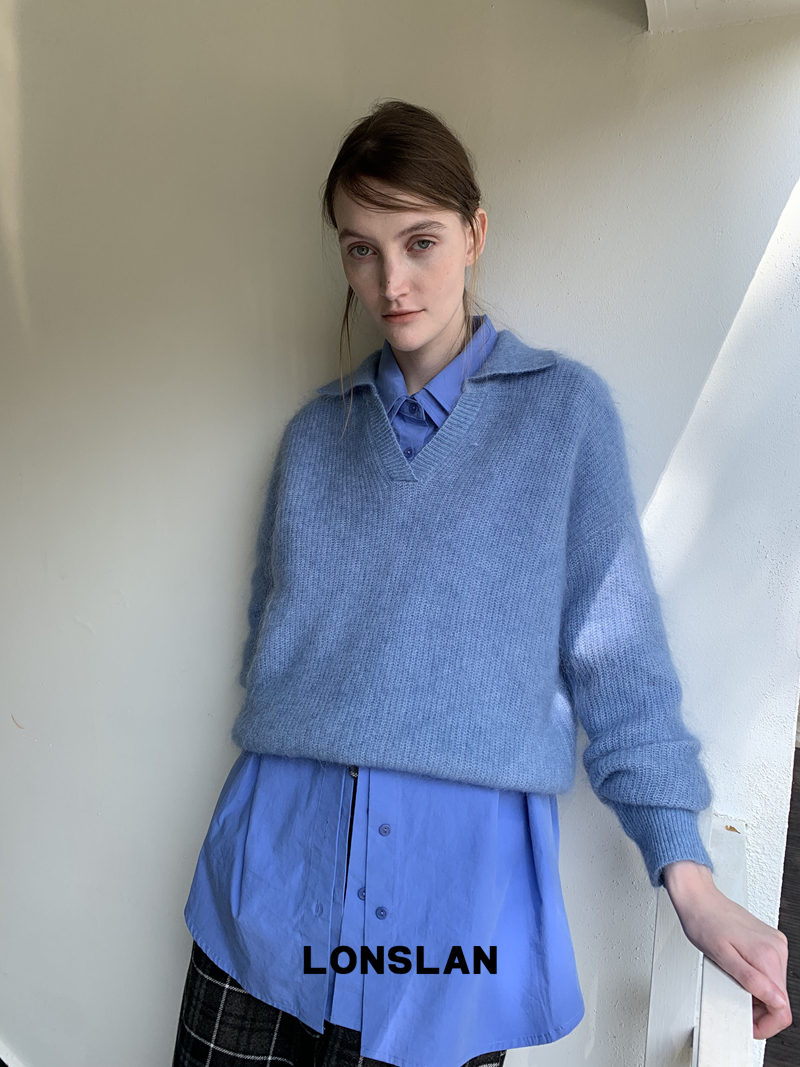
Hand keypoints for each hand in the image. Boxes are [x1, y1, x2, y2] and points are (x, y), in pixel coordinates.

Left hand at [662, 860, 791, 1039]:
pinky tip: (738, 970)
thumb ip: (751, 981)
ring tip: (733, 982)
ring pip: (776, 986)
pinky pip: (770, 970)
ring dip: (757, 993)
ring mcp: (775, 943)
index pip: (783, 1008)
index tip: (749, 1024)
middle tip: (734, 1000)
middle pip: (780, 999)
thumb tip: (776, 1001)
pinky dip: (756, 978)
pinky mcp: (770, 941)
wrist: (698, 898)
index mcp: (767, 955)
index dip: (766, 1024)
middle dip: (759, 1008)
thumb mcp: (721, 958)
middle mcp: (777, 948)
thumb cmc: (702, 923)